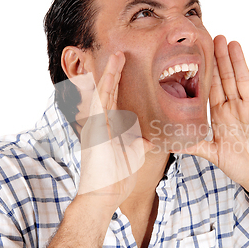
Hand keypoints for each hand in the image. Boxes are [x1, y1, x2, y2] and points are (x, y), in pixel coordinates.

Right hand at [74, 51, 153, 210]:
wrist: (105, 194)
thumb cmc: (117, 176)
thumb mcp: (134, 152)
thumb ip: (140, 140)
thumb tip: (153, 136)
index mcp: (109, 126)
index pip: (114, 99)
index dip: (120, 82)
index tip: (127, 66)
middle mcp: (100, 122)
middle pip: (108, 91)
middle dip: (115, 72)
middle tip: (122, 53)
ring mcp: (96, 124)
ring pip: (103, 92)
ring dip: (110, 73)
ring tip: (118, 56)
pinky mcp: (95, 129)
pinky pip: (100, 103)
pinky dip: (104, 86)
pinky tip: (109, 73)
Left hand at [186, 35, 248, 194]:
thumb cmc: (237, 164)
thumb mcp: (212, 153)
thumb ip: (193, 145)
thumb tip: (169, 144)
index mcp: (220, 115)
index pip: (211, 88)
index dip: (205, 72)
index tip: (198, 54)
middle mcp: (234, 108)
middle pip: (226, 79)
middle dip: (220, 59)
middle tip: (215, 38)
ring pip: (243, 81)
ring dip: (239, 62)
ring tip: (232, 43)